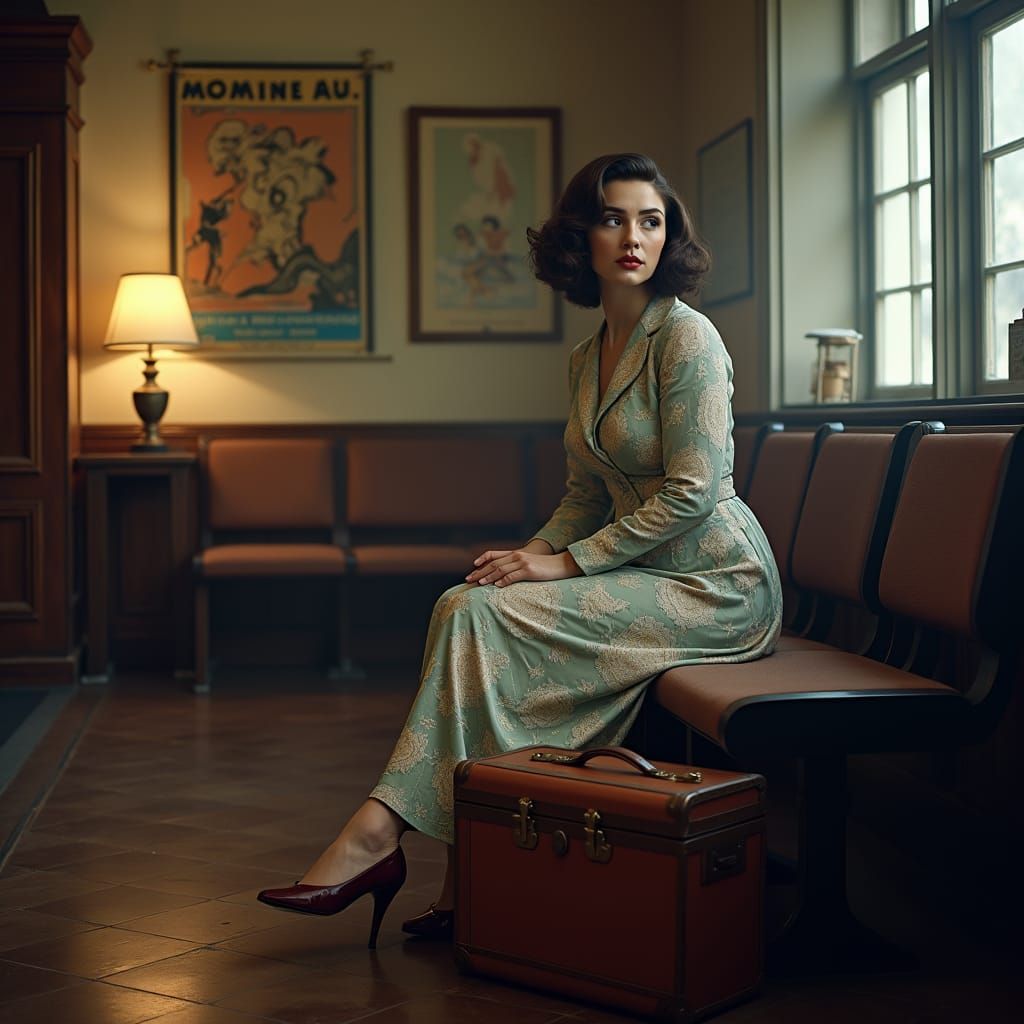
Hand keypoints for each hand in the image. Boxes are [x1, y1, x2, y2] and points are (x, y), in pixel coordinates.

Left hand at [466, 549, 581, 587]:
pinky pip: (513, 576)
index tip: (473, 567)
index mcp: (515, 554)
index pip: (494, 554)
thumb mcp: (528, 563)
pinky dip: (503, 581)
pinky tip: (497, 586)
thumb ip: (516, 566)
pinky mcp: (529, 570)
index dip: (482, 560)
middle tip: (469, 580)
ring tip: (479, 583)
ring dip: (488, 577)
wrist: (562, 564)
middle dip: (480, 572)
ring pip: (501, 569)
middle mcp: (517, 556)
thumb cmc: (545, 567)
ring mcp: (523, 562)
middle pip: (494, 564)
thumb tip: (502, 577)